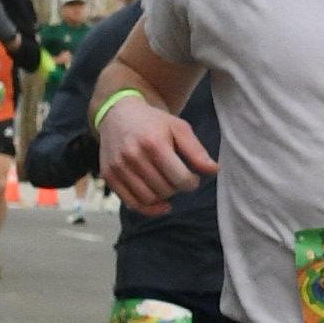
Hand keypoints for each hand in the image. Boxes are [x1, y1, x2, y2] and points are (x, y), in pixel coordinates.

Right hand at [95, 97, 213, 211]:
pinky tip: (159, 202)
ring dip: (163, 197)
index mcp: (154, 143)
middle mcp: (133, 156)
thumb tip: (214, 170)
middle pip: (166, 190)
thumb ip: (196, 151)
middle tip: (176, 177)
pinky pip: (131, 203)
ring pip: (149, 199)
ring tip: (166, 183)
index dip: (192, 183)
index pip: (180, 179)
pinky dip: (148, 207)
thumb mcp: (179, 129)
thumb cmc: (154, 123)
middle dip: (177, 188)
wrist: (119, 114)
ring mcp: (119, 167)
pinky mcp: (109, 175)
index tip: (192, 177)